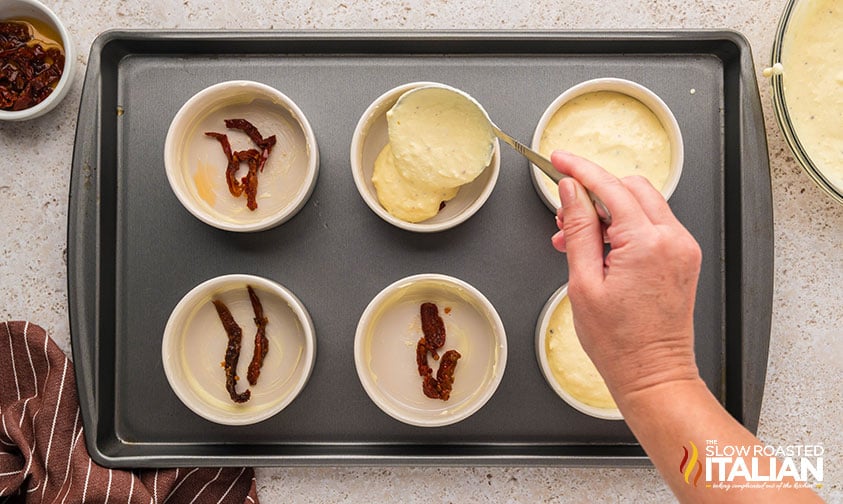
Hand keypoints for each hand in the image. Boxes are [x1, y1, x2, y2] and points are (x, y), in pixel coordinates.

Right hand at [551, 151, 701, 401]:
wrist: (654, 374)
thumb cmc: (619, 342)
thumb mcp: (583, 283)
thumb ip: (579, 229)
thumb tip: (571, 192)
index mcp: (646, 243)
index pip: (609, 187)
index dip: (580, 169)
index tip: (559, 159)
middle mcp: (671, 239)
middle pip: (630, 188)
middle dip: (595, 192)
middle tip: (565, 213)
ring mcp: (681, 248)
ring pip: (642, 204)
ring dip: (608, 211)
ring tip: (576, 240)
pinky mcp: (683, 258)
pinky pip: (652, 225)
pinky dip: (625, 227)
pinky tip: (601, 249)